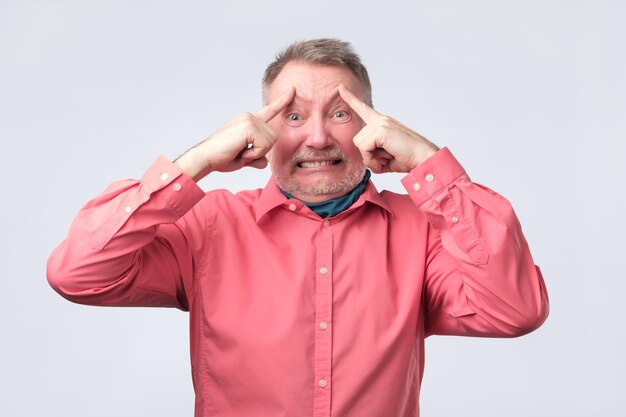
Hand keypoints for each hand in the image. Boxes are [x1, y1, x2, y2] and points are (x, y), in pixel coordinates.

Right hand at [175, 86, 294, 180]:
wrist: (206, 158)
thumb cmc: (221, 157)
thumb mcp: (245, 158)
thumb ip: (257, 157)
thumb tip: (265, 161)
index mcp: (249, 121)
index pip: (270, 110)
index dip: (283, 101)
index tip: (293, 89)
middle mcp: (250, 117)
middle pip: (274, 138)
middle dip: (261, 152)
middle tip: (242, 153)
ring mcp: (250, 119)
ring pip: (270, 142)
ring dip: (256, 153)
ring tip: (240, 152)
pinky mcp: (249, 126)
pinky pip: (264, 145)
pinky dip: (253, 154)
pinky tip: (240, 152)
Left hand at [338, 85, 438, 172]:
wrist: (425, 159)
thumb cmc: (408, 158)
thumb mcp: (386, 157)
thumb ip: (373, 155)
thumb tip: (365, 159)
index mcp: (382, 123)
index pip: (363, 108)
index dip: (350, 99)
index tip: (340, 88)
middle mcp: (381, 120)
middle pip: (357, 140)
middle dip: (368, 155)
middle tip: (386, 158)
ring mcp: (381, 123)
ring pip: (360, 145)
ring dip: (371, 158)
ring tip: (388, 158)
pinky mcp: (381, 130)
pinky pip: (364, 149)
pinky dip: (373, 160)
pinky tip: (387, 158)